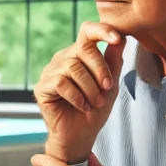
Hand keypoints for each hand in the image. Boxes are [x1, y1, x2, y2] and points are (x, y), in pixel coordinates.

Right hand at [35, 22, 125, 164]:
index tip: (117, 39)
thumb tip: (124, 37)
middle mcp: (63, 59)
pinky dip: (77, 97)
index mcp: (79, 54)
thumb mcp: (111, 84)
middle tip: (107, 88)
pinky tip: (82, 106)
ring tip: (95, 102)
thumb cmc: (95, 109)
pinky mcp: (42, 87)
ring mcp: (50, 72)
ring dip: (90, 87)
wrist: (81, 136)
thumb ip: (114, 61)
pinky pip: (61, 82)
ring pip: (73, 67)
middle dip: (100, 69)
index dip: (102, 30)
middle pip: (83, 48)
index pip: (87, 31)